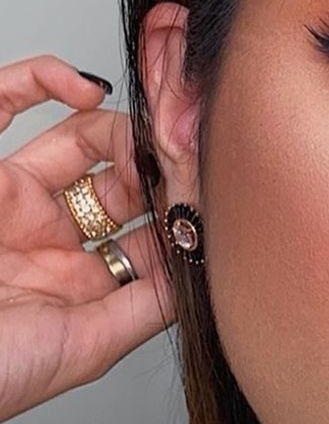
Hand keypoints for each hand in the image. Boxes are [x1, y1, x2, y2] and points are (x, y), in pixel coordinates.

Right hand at [0, 54, 175, 423]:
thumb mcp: (88, 345)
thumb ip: (148, 304)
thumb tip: (204, 269)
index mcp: (79, 283)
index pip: (149, 231)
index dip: (182, 208)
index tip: (213, 189)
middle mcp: (51, 238)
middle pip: (125, 180)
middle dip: (164, 164)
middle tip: (192, 150)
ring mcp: (15, 201)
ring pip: (83, 138)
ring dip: (128, 128)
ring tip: (155, 130)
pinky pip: (1, 100)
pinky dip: (43, 78)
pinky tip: (88, 89)